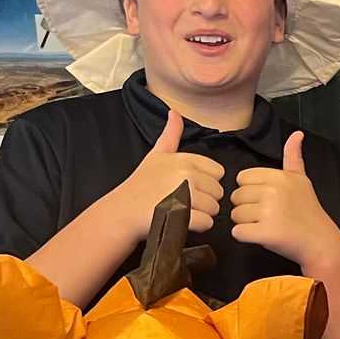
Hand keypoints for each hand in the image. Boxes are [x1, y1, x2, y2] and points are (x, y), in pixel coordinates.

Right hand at [112, 109, 223, 243]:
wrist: (121, 212)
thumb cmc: (140, 185)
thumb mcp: (155, 155)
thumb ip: (170, 134)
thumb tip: (174, 112)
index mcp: (185, 160)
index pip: (218, 173)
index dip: (205, 182)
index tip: (186, 186)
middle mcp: (186, 174)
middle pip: (218, 192)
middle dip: (204, 200)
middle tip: (180, 200)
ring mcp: (184, 195)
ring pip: (214, 208)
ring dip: (201, 214)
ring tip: (178, 210)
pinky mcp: (182, 216)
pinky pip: (207, 223)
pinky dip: (197, 226)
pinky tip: (180, 221)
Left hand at [231, 132, 339, 270]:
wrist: (320, 241)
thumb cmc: (308, 211)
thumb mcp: (302, 180)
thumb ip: (293, 156)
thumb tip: (297, 133)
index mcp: (279, 176)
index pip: (242, 179)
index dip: (251, 191)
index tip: (267, 200)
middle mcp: (273, 192)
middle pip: (236, 197)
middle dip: (246, 208)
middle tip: (268, 215)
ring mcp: (268, 213)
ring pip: (235, 215)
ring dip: (246, 223)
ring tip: (267, 225)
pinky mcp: (264, 234)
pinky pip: (237, 232)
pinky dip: (246, 237)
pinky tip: (262, 236)